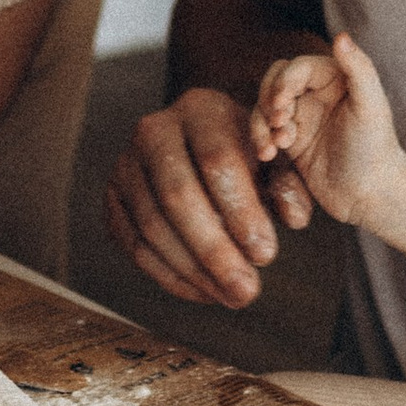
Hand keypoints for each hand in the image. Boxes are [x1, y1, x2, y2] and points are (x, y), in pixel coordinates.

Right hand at [102, 85, 311, 311]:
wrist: (200, 147)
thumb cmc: (247, 158)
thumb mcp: (276, 162)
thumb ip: (290, 187)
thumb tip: (293, 217)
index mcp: (201, 109)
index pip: (218, 161)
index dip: (242, 213)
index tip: (266, 255)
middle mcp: (154, 130)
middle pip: (177, 195)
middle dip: (214, 250)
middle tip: (246, 291)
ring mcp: (125, 165)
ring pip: (151, 225)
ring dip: (193, 270)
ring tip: (230, 296)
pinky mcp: (112, 199)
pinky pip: (132, 245)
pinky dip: (168, 276)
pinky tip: (203, 291)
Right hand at [250, 31, 405, 231]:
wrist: (372, 195)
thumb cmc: (376, 149)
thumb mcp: (371, 107)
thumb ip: (359, 68)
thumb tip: (340, 35)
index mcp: (335, 78)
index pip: (297, 67)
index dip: (284, 82)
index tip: (282, 103)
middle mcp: (316, 93)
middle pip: (274, 82)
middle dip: (269, 100)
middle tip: (277, 122)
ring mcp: (301, 117)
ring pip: (264, 107)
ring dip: (262, 123)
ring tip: (277, 145)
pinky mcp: (291, 141)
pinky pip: (265, 131)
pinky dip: (261, 139)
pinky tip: (269, 154)